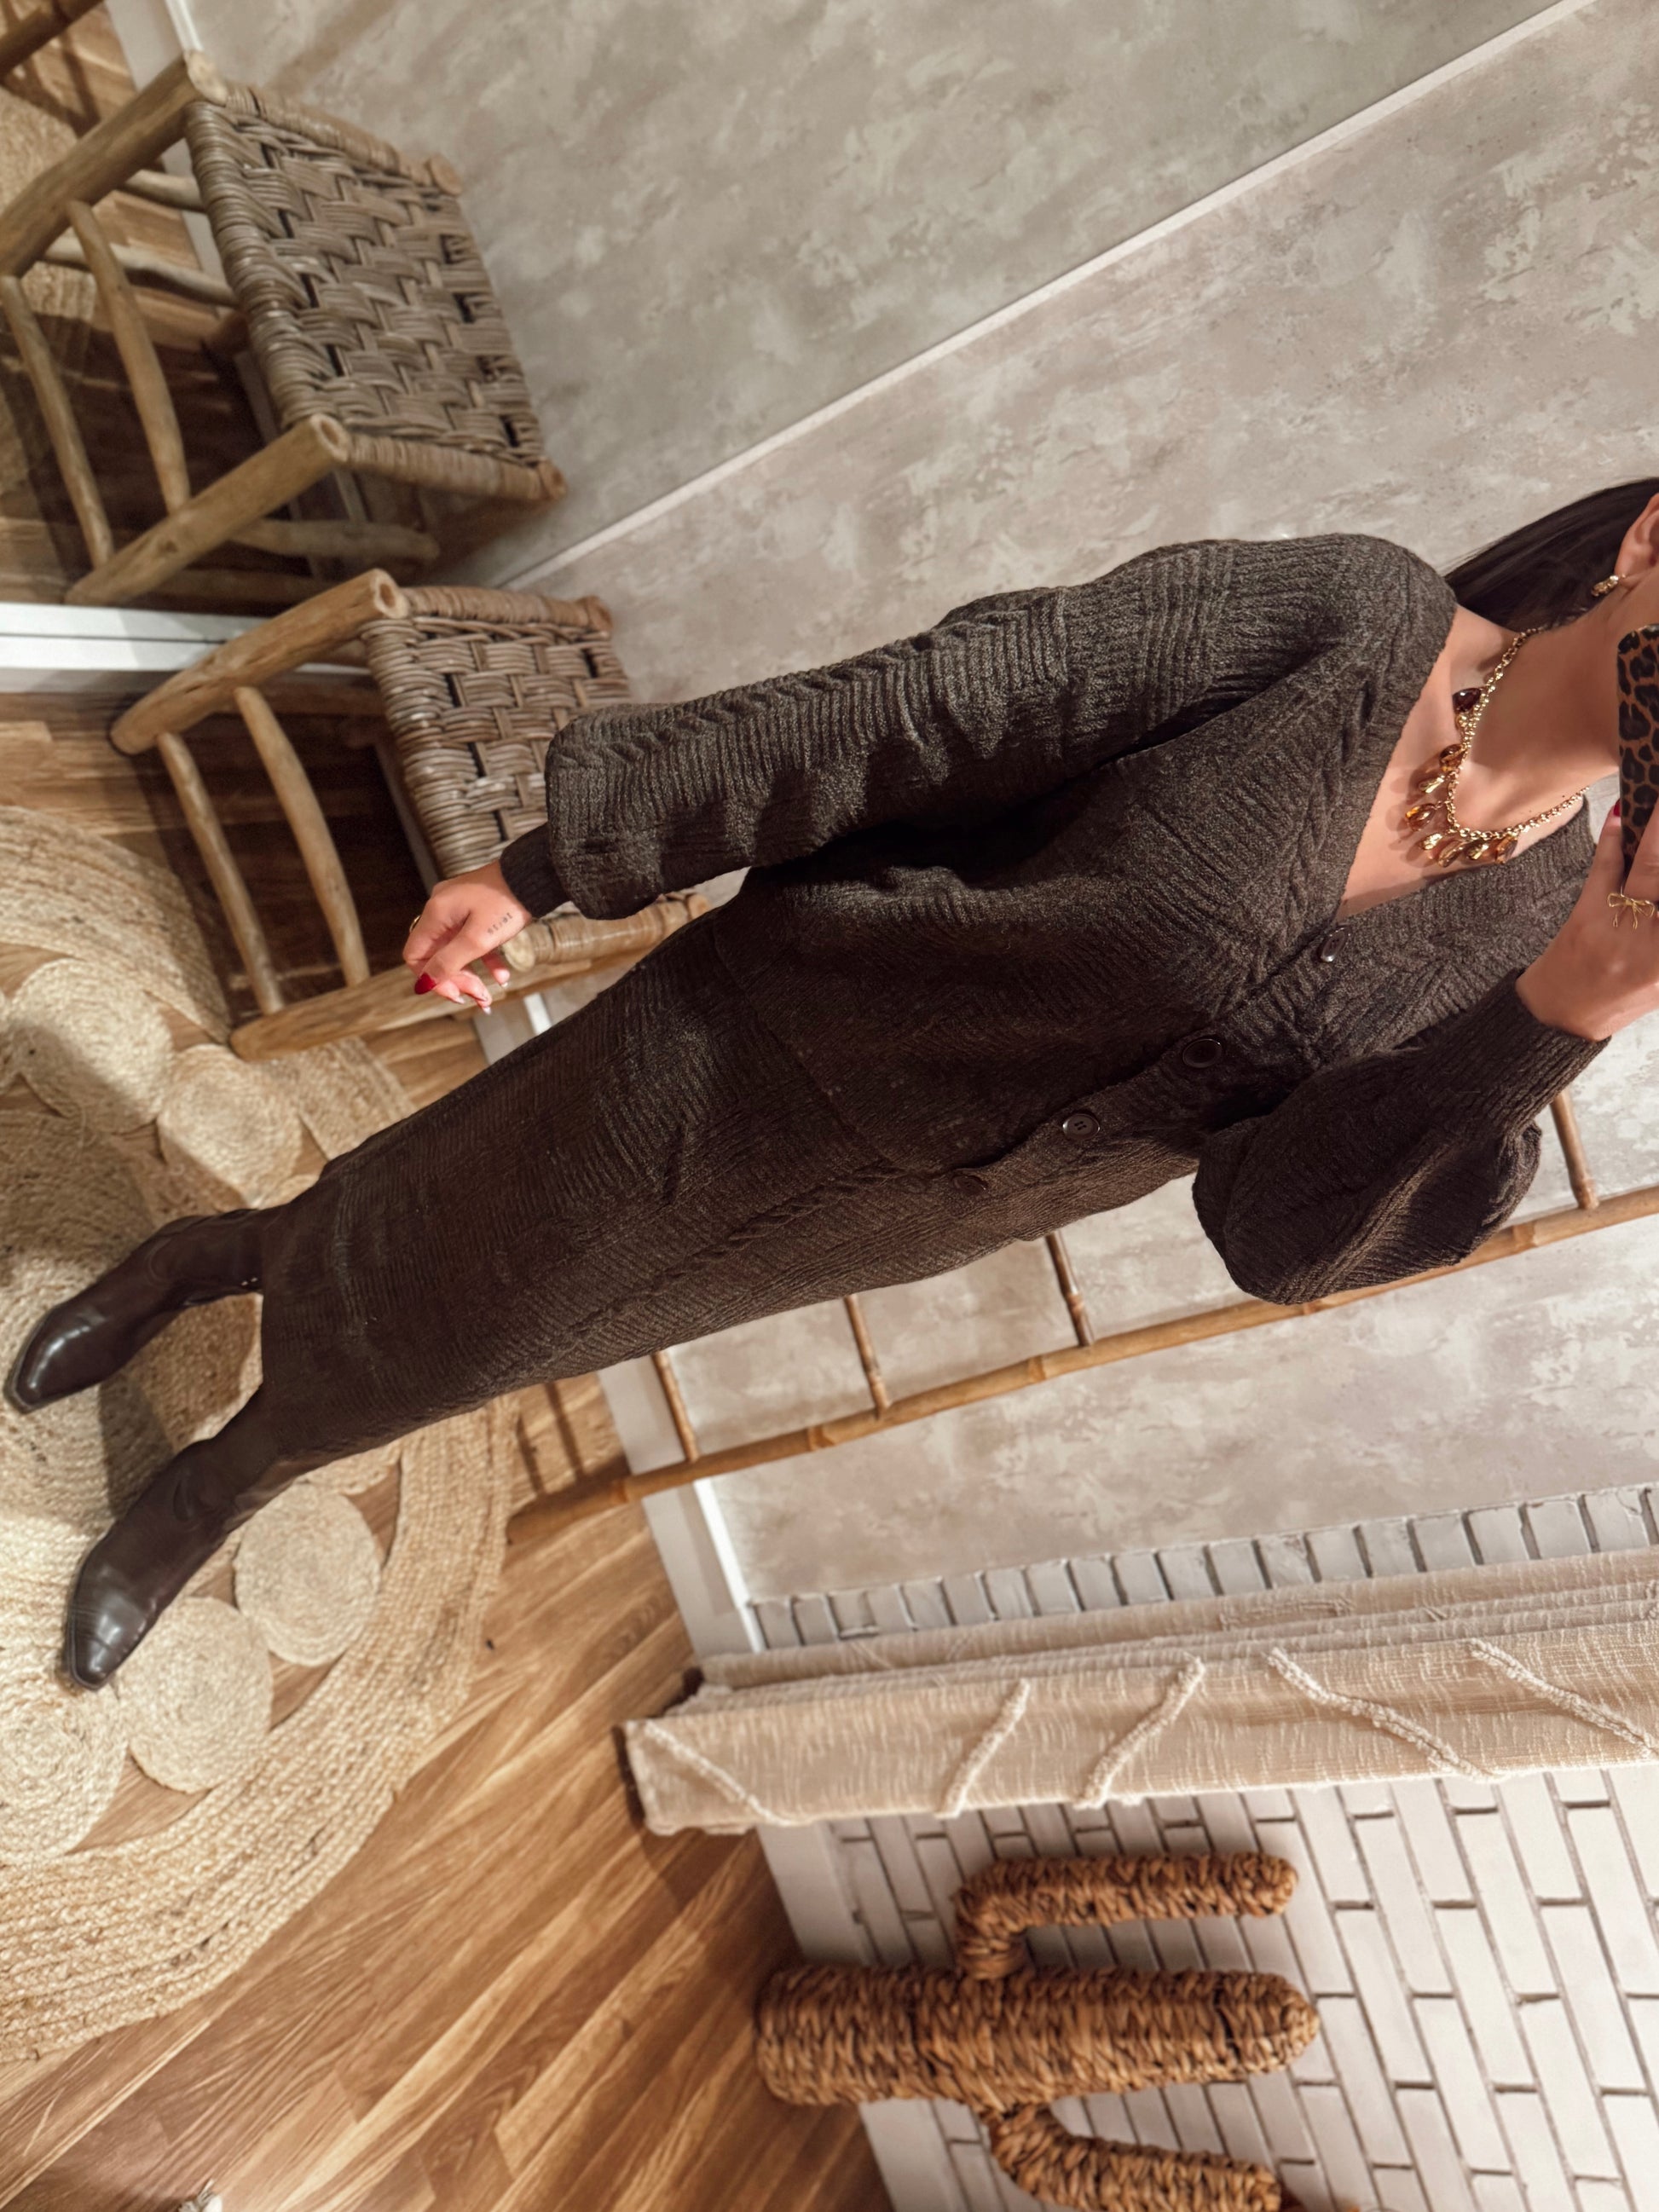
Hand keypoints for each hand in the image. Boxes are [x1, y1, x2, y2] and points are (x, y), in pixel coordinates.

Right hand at [403, 862, 532, 1010]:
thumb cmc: (507, 902)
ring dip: (471, 975)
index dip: (431, 978)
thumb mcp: (478, 939)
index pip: (415, 955)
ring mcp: (458, 909)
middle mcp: (442, 910)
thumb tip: (426, 982)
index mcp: (436, 914)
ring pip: (457, 952)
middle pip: (437, 955)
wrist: (533, 876)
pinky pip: (473, 941)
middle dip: (457, 980)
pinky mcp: (475, 911)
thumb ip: (450, 962)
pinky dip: (485, 960)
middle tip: (479, 996)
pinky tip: (501, 975)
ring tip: (488, 994)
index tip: (455, 993)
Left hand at [1517, 802, 1658, 1039]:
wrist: (1562, 1015)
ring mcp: (1623, 929)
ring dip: (1657, 830)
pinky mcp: (1590, 916)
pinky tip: (1623, 813)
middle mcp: (1655, 944)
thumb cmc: (1623, 993)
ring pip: (1652, 867)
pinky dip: (1616, 838)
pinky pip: (1608, 867)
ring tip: (1657, 802)